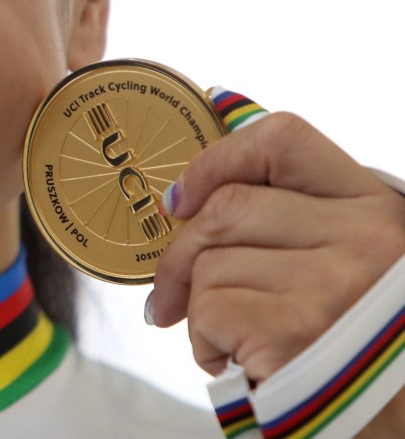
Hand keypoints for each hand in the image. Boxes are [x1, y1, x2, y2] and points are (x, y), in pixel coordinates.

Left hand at [149, 111, 404, 381]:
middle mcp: (368, 239)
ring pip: (210, 262)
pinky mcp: (296, 331)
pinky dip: (202, 341)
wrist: (380, 425)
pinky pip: (207, 309)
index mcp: (377, 208)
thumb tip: (187, 195)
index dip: (216, 160)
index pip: (282, 140)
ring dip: (197, 307)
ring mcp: (335, 284)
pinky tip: (235, 361)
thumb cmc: (351, 345)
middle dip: (181, 253)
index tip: (181, 199)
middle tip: (170, 293)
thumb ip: (292, 218)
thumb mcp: (346, 263)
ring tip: (231, 338)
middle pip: (227, 206)